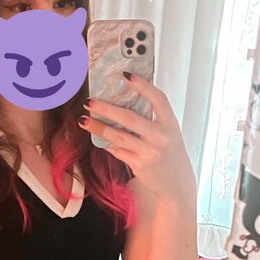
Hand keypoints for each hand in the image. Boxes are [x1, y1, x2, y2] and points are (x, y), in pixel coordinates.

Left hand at [81, 72, 194, 202]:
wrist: (175, 184)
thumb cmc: (169, 153)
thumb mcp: (168, 133)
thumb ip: (153, 119)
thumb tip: (123, 102)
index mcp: (170, 123)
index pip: (158, 99)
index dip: (143, 86)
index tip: (126, 75)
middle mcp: (161, 137)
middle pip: (129, 118)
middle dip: (106, 108)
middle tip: (89, 101)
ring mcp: (150, 152)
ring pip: (118, 136)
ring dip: (98, 127)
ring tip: (84, 120)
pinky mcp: (139, 165)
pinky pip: (118, 151)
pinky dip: (108, 145)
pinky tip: (100, 139)